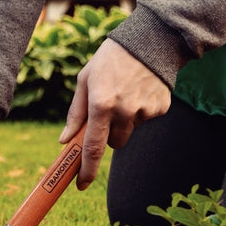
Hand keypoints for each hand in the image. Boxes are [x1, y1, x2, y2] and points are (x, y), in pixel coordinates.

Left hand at [59, 38, 170, 189]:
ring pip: (129, 133)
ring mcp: (144, 111)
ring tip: (125, 94)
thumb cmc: (110, 60)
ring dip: (124, 122)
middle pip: (113, 144)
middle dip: (108, 135)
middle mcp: (124, 110)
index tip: (80, 184)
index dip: (86, 169)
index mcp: (101, 103)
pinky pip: (144, 121)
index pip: (92, 146)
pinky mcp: (160, 109)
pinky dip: (140, 111)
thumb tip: (65, 141)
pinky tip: (140, 90)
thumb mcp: (85, 80)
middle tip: (107, 112)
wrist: (150, 41)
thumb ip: (75, 113)